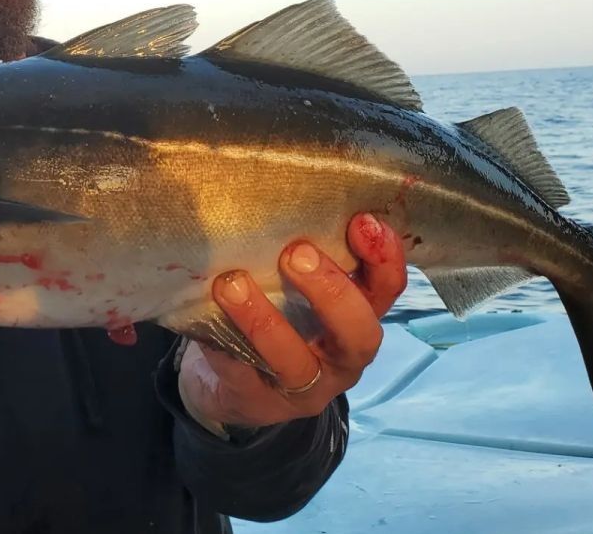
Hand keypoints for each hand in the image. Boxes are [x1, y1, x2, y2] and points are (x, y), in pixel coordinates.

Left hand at [178, 213, 406, 429]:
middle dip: (331, 291)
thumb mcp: (300, 287)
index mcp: (358, 319)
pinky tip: (206, 318)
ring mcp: (303, 387)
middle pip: (359, 334)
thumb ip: (309, 252)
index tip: (361, 221)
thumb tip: (291, 188)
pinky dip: (223, 347)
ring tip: (231, 283)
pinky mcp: (258, 403)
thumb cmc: (276, 314)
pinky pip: (241, 376)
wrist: (233, 384)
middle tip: (297, 253)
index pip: (387, 290)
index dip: (384, 258)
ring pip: (293, 360)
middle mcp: (341, 358)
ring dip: (263, 320)